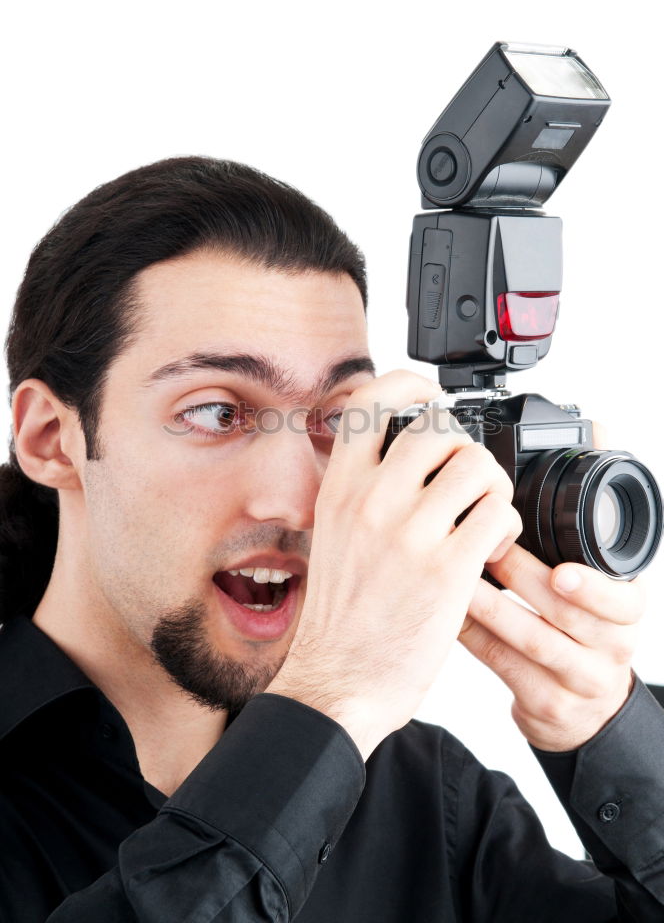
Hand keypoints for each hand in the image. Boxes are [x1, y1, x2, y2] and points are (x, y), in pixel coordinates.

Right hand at [266, 370, 521, 759]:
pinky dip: (505, 524)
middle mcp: (371, 501)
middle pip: (438, 427)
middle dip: (464, 447)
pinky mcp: (446, 570)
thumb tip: (405, 456)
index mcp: (339, 489)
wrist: (336, 681)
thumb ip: (363, 491)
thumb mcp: (333, 535)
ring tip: (484, 513)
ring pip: (475, 465)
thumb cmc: (338, 618)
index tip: (430, 394)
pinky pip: (497, 514)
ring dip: (492, 486)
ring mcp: (408, 534)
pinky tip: (490, 545)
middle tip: (466, 478)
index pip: (371, 401)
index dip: (409, 384)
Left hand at [458, 544, 642, 750]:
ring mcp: (579, 681)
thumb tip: (516, 516)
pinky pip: (502, 662)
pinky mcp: (545, 703)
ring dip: (490, 605)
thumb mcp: (601, 604)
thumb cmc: (584, 638)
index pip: (621, 603)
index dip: (591, 589)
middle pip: (566, 614)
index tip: (559, 573)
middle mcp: (612, 649)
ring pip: (531, 640)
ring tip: (460, 578)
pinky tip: (453, 612)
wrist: (589, 713)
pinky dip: (473, 633)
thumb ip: (580, 568)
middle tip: (485, 547)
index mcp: (626, 614)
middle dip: (520, 576)